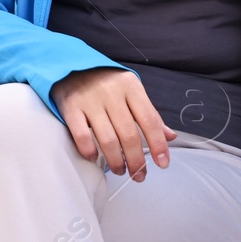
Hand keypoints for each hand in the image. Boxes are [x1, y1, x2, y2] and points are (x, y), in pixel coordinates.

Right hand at [51, 68, 175, 180]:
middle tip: (139, 175)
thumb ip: (149, 113)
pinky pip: (82, 136)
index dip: (158, 145)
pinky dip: (90, 151)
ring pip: (108, 140)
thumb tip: (169, 136)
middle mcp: (111, 92)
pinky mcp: (70, 107)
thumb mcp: (131, 91)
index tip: (162, 163)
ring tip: (120, 170)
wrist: (71, 66)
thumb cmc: (105, 82)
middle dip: (137, 161)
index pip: (149, 120)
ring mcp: (89, 100)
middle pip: (129, 134)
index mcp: (130, 86)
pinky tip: (95, 158)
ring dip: (116, 161)